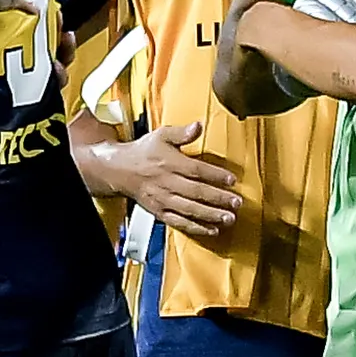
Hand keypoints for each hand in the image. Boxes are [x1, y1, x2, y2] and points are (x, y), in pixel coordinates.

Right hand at [101, 123, 243, 239]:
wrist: (119, 170)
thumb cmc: (143, 152)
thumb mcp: (161, 135)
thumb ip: (181, 133)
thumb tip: (198, 126)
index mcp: (170, 163)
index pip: (196, 170)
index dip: (215, 175)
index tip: (232, 180)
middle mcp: (167, 183)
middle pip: (196, 192)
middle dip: (218, 199)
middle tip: (236, 203)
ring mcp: (163, 200)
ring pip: (190, 210)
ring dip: (210, 215)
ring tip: (228, 218)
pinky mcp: (160, 212)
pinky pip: (179, 222)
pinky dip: (196, 228)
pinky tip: (211, 230)